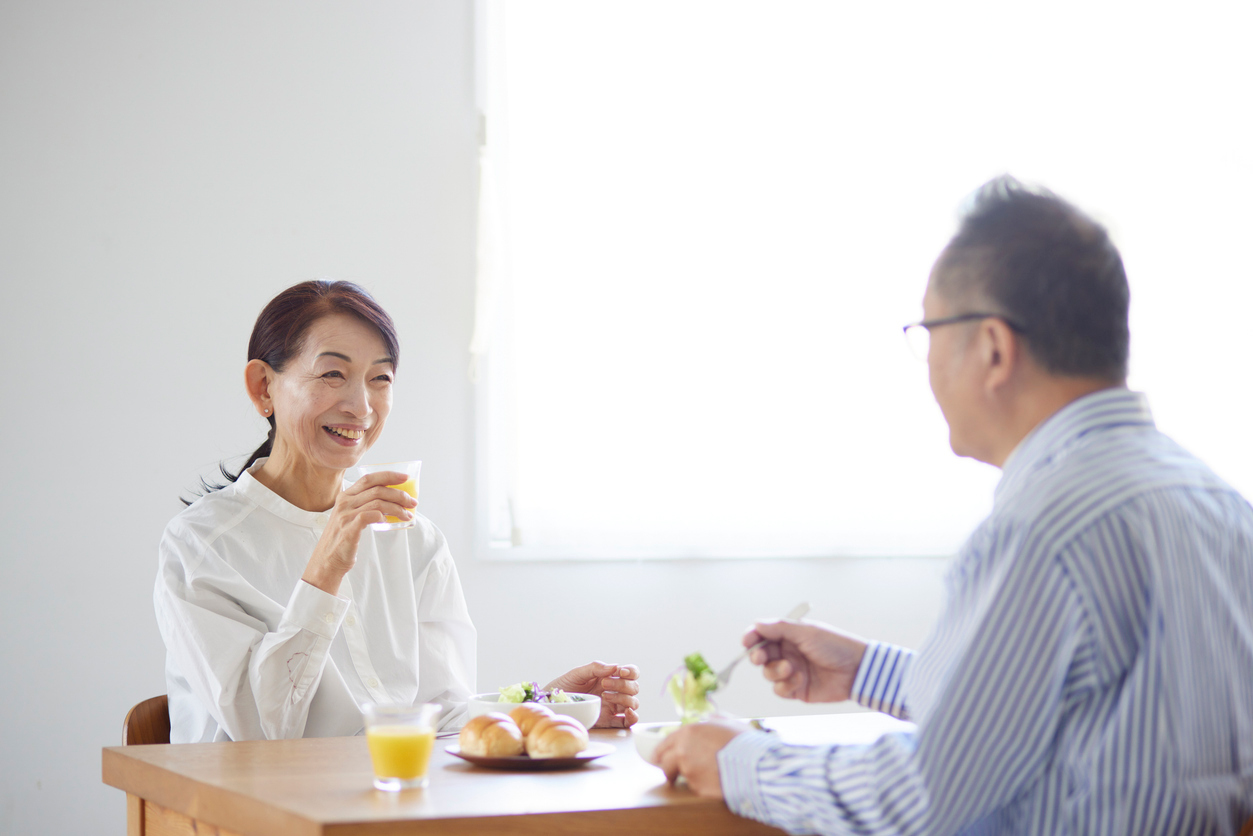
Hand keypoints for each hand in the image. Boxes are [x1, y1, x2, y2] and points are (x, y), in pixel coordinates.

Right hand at [301, 470, 416, 595]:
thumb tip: (395, 500)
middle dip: (399, 494)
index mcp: (345, 496)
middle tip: (412, 502)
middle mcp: (344, 503)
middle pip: (377, 489)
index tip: (405, 478)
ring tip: (407, 515)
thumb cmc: (343, 538)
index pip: (369, 479)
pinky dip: (382, 516)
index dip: (388, 476)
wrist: (327, 560)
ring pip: (377, 502)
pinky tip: (388, 521)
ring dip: (397, 508)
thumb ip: (366, 506)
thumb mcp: (351, 517)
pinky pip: (369, 516)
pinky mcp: (349, 529)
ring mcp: (345, 515)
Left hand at [545, 662, 639, 727]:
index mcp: (609, 677)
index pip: (631, 672)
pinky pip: (627, 722)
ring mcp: (612, 706)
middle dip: (622, 685)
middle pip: (633, 688)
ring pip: (632, 702)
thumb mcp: (577, 673)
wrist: (551, 705)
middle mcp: (614, 691)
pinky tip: (627, 713)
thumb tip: (614, 667)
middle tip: (603, 684)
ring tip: (605, 696)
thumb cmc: (563, 687)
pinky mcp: (608, 721)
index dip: (631, 672)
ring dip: (624, 698)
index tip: (621, 672)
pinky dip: (632, 718)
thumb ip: (596, 668)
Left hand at [655, 719, 747, 797]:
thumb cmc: (744, 742)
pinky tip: (713, 782)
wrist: (754, 765)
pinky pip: (695, 787)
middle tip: (669, 772)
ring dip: (685, 777)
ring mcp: (689, 771)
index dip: (660, 751)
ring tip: (700, 776)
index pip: (665, 743)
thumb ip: (715, 721)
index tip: (657, 757)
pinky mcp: (697, 788)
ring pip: (679, 776)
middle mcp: (683, 751)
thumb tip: (712, 719)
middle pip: (664, 762)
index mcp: (688, 733)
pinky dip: (701, 785)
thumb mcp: (729, 723)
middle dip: (666, 767)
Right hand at [744, 619, 867, 702]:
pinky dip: (786, 686)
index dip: (752, 638)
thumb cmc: (835, 646)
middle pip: (762, 655)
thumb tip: (756, 624)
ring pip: (768, 673)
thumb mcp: (806, 632)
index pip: (763, 635)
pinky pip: (780, 690)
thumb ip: (779, 628)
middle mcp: (788, 653)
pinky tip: (800, 680)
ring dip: (775, 671)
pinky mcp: (797, 690)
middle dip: (759, 656)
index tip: (747, 642)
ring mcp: (792, 672)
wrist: (856, 670)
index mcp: (790, 636)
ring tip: (791, 669)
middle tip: (760, 658)